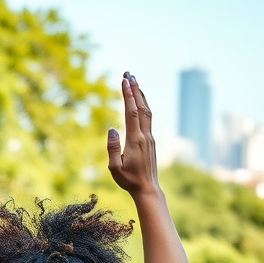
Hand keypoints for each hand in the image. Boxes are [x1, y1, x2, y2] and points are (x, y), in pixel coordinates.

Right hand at [107, 73, 158, 195]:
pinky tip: (140, 101)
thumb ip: (112, 148)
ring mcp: (150, 138)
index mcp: (135, 140)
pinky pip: (148, 118)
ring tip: (134, 81)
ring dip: (141, 95)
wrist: (147, 189)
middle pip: (141, 107)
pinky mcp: (151, 141)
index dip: (128, 96)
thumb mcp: (114, 168)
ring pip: (147, 111)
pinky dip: (143, 105)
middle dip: (135, 89)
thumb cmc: (128, 180)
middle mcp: (145, 136)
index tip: (124, 81)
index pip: (132, 112)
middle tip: (129, 73)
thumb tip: (112, 128)